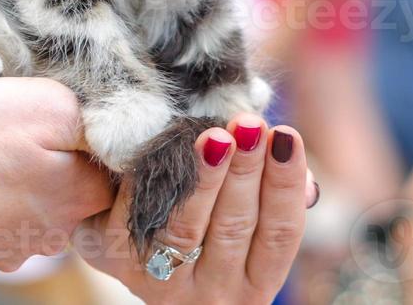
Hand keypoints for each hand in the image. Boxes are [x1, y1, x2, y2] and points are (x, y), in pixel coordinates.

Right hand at [0, 77, 114, 270]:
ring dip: (14, 179)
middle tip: (14, 130)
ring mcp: (10, 249)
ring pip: (29, 204)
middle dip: (49, 160)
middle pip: (68, 189)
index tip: (57, 119)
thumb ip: (91, 120)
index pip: (107, 169)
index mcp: (79, 198)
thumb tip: (108, 134)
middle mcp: (52, 236)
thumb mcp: (47, 103)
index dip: (84, 138)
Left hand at [75, 116, 314, 303]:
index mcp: (253, 282)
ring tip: (216, 135)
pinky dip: (152, 184)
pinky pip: (137, 218)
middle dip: (245, 171)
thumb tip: (292, 156)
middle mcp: (214, 293)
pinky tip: (161, 150)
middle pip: (235, 228)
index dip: (285, 185)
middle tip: (249, 124)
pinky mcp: (120, 262)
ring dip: (204, 179)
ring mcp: (165, 284)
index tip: (285, 135)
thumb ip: (266, 189)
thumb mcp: (242, 215)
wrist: (129, 246)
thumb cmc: (201, 219)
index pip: (280, 235)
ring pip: (187, 229)